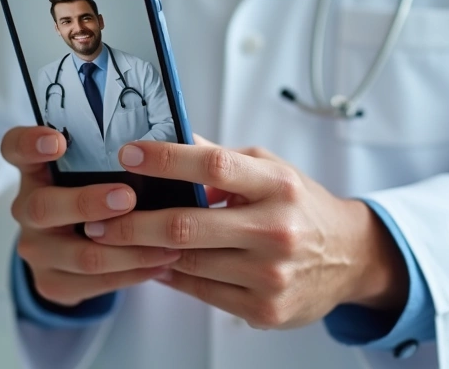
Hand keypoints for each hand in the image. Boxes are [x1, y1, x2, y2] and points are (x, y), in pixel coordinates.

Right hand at [3, 126, 181, 306]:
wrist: (76, 248)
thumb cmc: (96, 191)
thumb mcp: (95, 168)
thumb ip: (116, 153)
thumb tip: (170, 139)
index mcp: (35, 170)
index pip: (15, 148)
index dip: (31, 144)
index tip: (58, 141)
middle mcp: (27, 209)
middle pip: (45, 207)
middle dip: (88, 203)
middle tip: (127, 197)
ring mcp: (36, 249)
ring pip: (80, 255)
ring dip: (128, 248)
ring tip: (167, 241)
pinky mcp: (51, 283)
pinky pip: (95, 283)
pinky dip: (133, 273)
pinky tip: (161, 263)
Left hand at [85, 137, 409, 328]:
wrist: (350, 258)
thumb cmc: (302, 207)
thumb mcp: (271, 170)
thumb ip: (220, 158)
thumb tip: (167, 137)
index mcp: (278, 186)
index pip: (213, 166)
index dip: (165, 159)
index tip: (128, 153)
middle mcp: (276, 230)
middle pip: (187, 225)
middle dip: (132, 222)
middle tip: (98, 217)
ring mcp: (270, 276)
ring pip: (187, 263)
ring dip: (144, 252)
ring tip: (116, 240)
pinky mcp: (264, 310)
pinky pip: (200, 291)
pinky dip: (170, 275)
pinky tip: (153, 262)